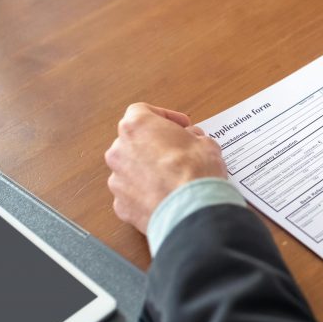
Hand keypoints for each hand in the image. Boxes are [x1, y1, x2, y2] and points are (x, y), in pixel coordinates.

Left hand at [105, 103, 228, 234]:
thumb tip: (191, 140)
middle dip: (154, 146)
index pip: (142, 111)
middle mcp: (119, 150)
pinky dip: (146, 195)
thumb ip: (193, 137)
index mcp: (136, 126)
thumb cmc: (196, 172)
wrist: (191, 210)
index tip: (181, 126)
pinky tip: (165, 198)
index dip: (165, 117)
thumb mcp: (205, 142)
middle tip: (177, 153)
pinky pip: (132, 195)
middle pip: (134, 141)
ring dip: (148, 171)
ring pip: (131, 170)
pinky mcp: (120, 205)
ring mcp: (117, 179)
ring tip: (172, 179)